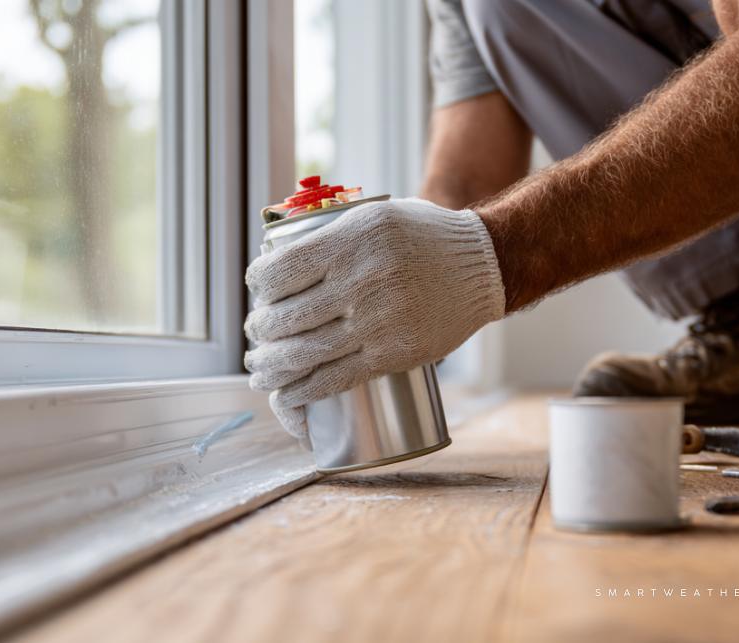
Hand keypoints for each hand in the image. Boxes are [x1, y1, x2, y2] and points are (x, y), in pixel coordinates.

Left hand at [244, 198, 505, 440]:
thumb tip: (279, 260)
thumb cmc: (423, 237)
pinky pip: (336, 378)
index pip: (279, 271)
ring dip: (271, 367)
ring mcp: (376, 321)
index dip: (258, 284)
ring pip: (304, 353)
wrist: (483, 266)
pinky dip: (304, 390)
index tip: (257, 290)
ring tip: (259, 369)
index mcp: (349, 242)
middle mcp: (360, 281)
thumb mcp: (373, 217)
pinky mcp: (392, 353)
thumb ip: (329, 236)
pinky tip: (288, 393)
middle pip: (285, 317)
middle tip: (255, 332)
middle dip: (259, 330)